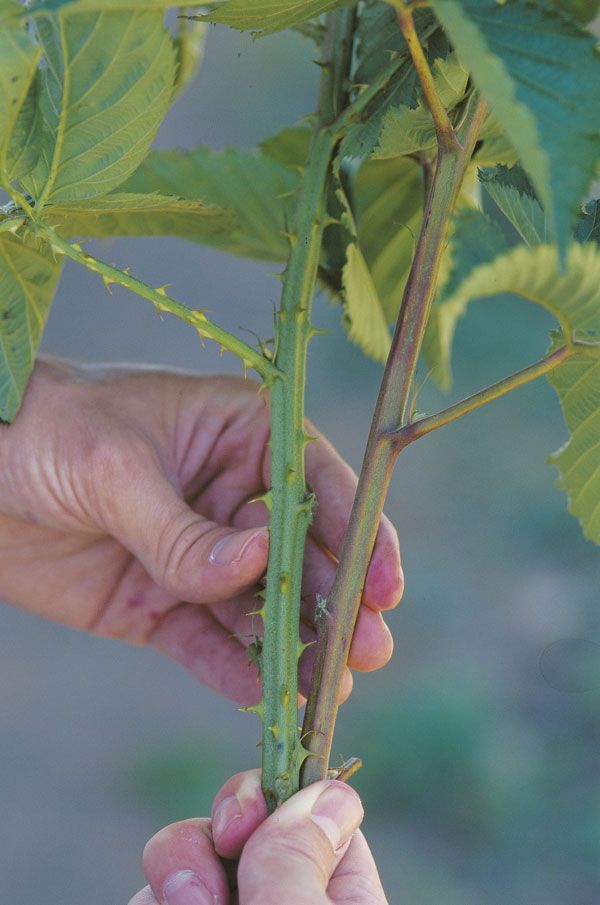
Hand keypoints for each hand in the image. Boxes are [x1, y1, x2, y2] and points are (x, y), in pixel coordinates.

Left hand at [0, 359, 402, 703]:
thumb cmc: (46, 429)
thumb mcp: (115, 467)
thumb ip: (184, 529)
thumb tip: (258, 564)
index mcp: (239, 433)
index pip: (316, 482)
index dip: (359, 534)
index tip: (385, 588)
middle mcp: (231, 495)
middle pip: (299, 553)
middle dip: (335, 602)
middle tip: (367, 651)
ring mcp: (198, 552)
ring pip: (259, 606)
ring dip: (294, 646)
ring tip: (326, 689)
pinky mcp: (160, 602)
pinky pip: (204, 641)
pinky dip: (233, 668)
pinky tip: (263, 696)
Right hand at [128, 769, 387, 903]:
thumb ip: (299, 861)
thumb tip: (328, 790)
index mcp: (338, 897)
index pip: (309, 811)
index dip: (271, 798)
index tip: (241, 821)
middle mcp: (281, 898)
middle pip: (239, 823)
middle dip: (205, 840)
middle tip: (197, 893)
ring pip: (189, 859)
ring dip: (173, 874)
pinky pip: (154, 895)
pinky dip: (152, 899)